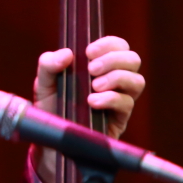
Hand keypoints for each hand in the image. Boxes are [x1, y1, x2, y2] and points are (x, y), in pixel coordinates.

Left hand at [32, 36, 144, 182]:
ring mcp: (119, 99)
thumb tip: (67, 54)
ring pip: (138, 81)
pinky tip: (92, 102)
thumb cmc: (50, 106)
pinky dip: (110, 98)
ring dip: (117, 78)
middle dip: (114, 60)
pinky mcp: (120, 118)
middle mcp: (113, 80)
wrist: (50, 138)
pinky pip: (127, 103)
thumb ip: (48, 64)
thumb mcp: (44, 83)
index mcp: (99, 66)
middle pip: (133, 59)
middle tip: (91, 69)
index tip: (88, 52)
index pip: (118, 46)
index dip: (108, 44)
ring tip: (94, 87)